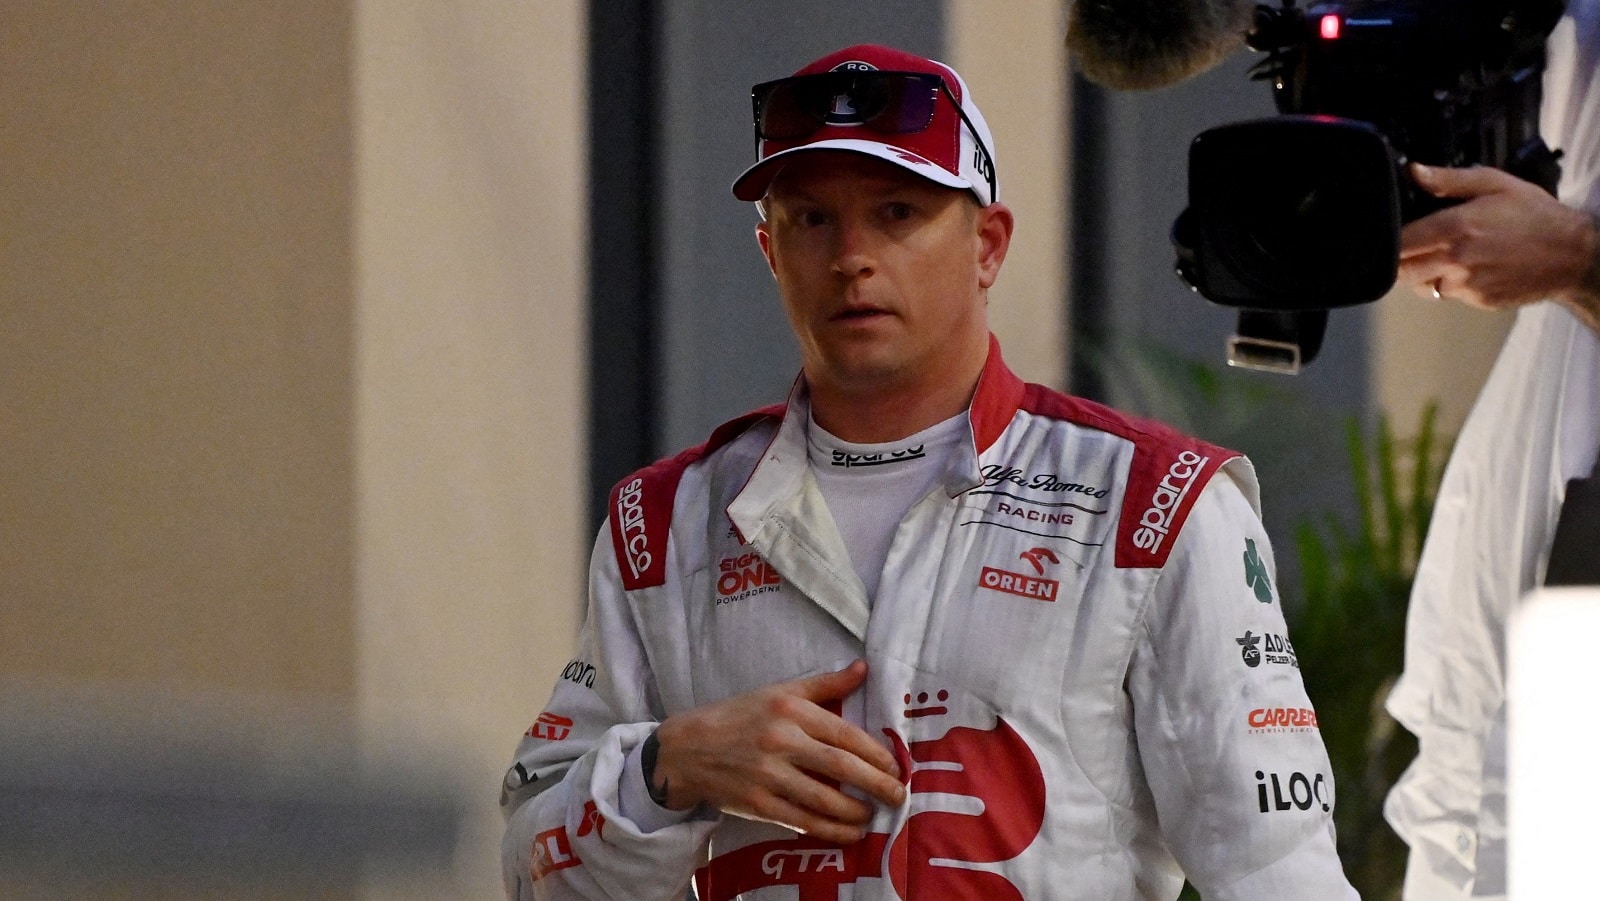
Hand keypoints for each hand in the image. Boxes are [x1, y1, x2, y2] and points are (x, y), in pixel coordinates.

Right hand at [650, 660, 904, 843]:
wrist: (688, 749)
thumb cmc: (740, 716)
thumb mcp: (780, 691)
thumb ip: (825, 684)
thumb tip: (863, 668)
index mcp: (790, 710)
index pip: (845, 734)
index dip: (876, 753)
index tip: (896, 766)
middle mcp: (781, 741)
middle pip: (841, 767)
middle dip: (877, 785)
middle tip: (899, 795)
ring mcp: (768, 775)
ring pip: (825, 799)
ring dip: (857, 812)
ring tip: (876, 815)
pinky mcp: (758, 804)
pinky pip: (803, 820)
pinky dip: (831, 830)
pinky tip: (850, 833)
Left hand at [1398, 163, 1598, 323]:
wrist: (1573, 255)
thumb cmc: (1535, 214)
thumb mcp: (1496, 184)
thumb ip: (1449, 180)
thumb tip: (1414, 172)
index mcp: (1454, 228)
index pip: (1397, 243)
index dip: (1388, 239)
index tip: (1388, 231)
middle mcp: (1455, 261)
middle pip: (1400, 270)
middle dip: (1399, 259)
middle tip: (1410, 244)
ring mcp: (1465, 285)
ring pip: (1419, 285)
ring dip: (1420, 273)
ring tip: (1439, 255)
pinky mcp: (1476, 301)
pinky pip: (1446, 294)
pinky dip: (1447, 283)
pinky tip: (1465, 268)